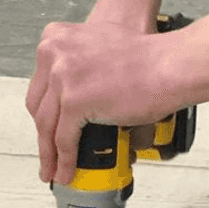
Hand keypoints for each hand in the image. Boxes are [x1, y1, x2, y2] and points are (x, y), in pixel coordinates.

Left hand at [25, 21, 176, 185]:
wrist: (169, 64)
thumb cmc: (148, 58)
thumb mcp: (101, 48)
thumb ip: (82, 66)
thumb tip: (81, 98)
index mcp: (58, 37)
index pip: (40, 84)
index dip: (44, 111)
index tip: (46, 126)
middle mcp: (55, 54)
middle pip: (39, 106)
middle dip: (43, 134)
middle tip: (48, 152)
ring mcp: (62, 76)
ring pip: (47, 126)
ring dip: (49, 153)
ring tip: (54, 170)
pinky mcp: (75, 100)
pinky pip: (64, 139)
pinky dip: (65, 159)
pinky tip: (67, 170)